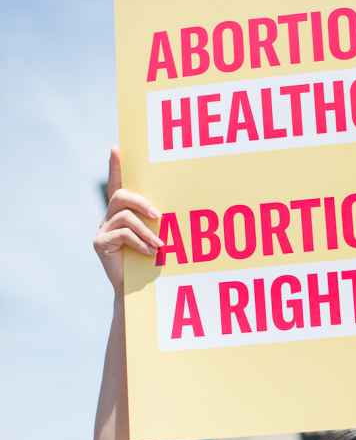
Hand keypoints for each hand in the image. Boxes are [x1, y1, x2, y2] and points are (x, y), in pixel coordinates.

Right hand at [93, 148, 161, 292]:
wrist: (137, 291)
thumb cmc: (151, 262)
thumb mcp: (156, 237)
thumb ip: (157, 222)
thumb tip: (172, 210)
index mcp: (122, 212)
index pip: (118, 184)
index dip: (115, 167)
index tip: (116, 148)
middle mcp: (109, 218)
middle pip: (120, 196)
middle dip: (141, 202)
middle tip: (159, 216)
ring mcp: (102, 230)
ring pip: (123, 216)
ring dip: (146, 230)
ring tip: (160, 244)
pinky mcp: (100, 243)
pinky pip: (121, 234)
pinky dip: (139, 242)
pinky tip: (149, 252)